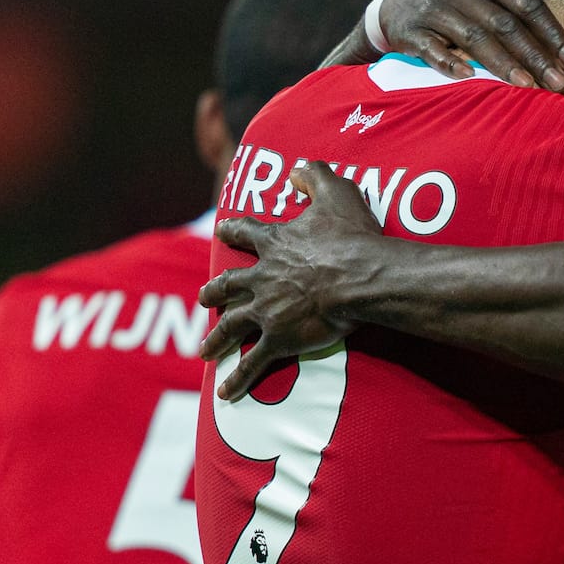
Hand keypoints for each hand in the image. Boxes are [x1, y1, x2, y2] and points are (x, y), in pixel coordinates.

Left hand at [198, 161, 382, 399]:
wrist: (359, 278)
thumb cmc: (352, 237)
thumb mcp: (337, 193)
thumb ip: (315, 176)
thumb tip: (296, 169)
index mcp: (275, 245)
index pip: (246, 233)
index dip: (233, 229)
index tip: (222, 228)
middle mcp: (262, 278)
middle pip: (228, 285)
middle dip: (214, 293)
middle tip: (205, 297)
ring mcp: (267, 311)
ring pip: (231, 327)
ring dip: (216, 338)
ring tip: (204, 349)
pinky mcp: (279, 339)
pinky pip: (253, 363)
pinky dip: (237, 380)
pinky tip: (225, 393)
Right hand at [375, 0, 563, 90]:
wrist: (402, 1)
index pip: (526, 3)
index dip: (552, 33)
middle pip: (504, 24)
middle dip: (535, 56)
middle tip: (558, 83)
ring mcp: (434, 8)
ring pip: (474, 38)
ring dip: (503, 64)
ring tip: (528, 87)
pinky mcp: (412, 31)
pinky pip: (433, 50)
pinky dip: (450, 63)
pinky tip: (471, 78)